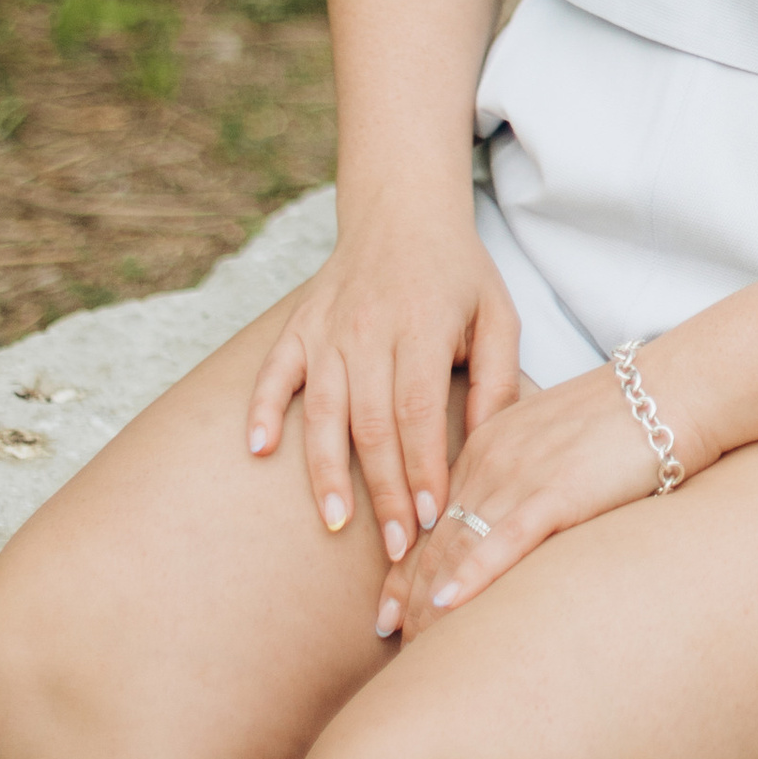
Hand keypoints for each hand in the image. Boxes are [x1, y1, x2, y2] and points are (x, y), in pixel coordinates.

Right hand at [244, 196, 520, 574]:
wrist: (402, 210)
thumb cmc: (458, 274)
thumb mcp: (498, 315)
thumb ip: (497, 379)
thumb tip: (489, 446)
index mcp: (423, 325)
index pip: (419, 411)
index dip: (423, 467)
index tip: (432, 517)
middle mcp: (369, 328)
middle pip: (372, 423)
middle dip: (384, 491)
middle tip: (397, 547)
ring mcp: (327, 328)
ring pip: (323, 410)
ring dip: (326, 471)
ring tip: (335, 523)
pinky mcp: (298, 326)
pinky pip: (274, 372)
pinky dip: (261, 409)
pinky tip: (259, 450)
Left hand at [384, 351, 718, 641]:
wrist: (674, 391)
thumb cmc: (627, 420)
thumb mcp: (558, 441)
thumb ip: (527, 478)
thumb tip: (517, 526)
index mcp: (490, 444)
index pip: (434, 518)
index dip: (406, 569)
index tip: (387, 613)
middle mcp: (493, 458)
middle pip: (437, 540)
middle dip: (410, 597)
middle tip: (392, 646)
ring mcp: (521, 474)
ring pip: (459, 547)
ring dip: (430, 602)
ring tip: (411, 647)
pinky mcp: (556, 492)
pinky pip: (502, 541)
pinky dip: (470, 576)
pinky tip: (447, 606)